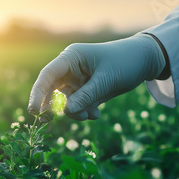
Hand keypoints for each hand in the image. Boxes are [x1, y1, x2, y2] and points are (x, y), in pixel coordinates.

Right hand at [28, 34, 165, 120]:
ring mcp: (77, 80)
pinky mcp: (86, 90)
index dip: (38, 92)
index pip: (48, 75)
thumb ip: (86, 96)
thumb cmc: (125, 62)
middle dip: (57, 106)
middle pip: (52, 90)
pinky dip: (85, 112)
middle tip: (54, 121)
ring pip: (66, 102)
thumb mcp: (106, 80)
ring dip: (76, 112)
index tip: (33, 111)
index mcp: (71, 57)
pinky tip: (97, 113)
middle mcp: (70, 68)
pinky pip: (78, 105)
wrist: (145, 61)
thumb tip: (66, 112)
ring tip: (92, 114)